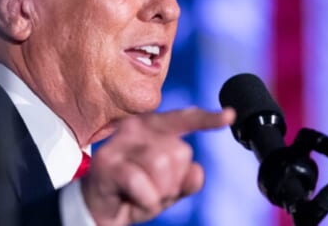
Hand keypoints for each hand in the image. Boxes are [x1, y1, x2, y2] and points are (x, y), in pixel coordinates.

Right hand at [80, 107, 234, 225]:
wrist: (98, 211)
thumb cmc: (133, 194)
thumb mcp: (167, 189)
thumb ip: (185, 179)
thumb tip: (197, 172)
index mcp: (152, 128)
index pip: (183, 119)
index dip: (206, 119)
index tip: (229, 116)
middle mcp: (135, 128)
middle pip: (179, 151)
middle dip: (173, 181)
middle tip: (152, 190)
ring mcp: (119, 144)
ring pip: (162, 165)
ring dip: (158, 193)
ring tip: (142, 195)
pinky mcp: (107, 164)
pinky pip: (144, 185)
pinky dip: (145, 201)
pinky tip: (132, 199)